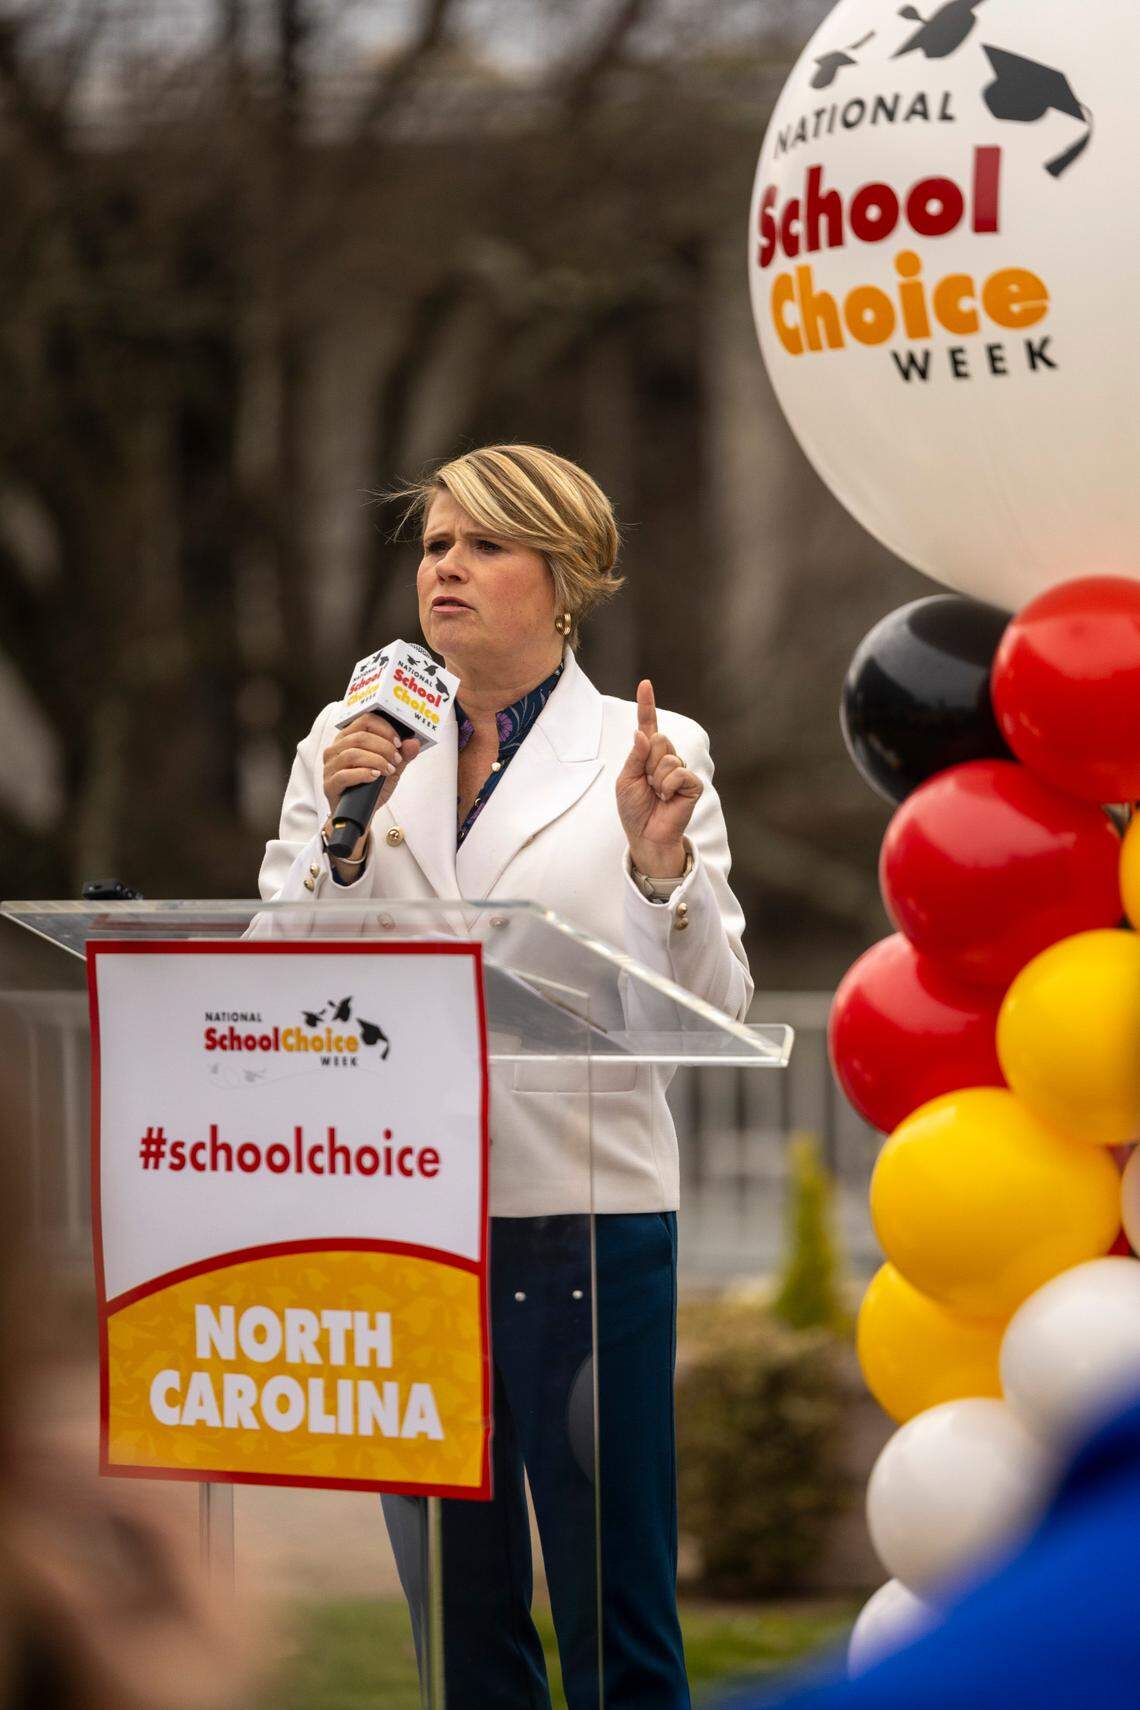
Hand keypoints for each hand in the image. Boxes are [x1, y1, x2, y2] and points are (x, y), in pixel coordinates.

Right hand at [322, 714, 420, 861]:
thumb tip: (413, 743)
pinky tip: (375, 776)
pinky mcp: (329, 785)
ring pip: (352, 754)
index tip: (398, 742)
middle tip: (396, 759)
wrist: (359, 814)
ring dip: (376, 760)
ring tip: (389, 770)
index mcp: (348, 738)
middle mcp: (335, 749)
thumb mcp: (391, 769)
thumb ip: (402, 756)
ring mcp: (330, 767)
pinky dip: (363, 773)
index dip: (384, 728)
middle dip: (383, 747)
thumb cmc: (371, 788)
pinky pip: (344, 775)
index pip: (364, 720)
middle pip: (359, 737)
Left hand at [615, 679, 701, 875]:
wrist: (646, 835)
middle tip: (647, 783)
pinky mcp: (691, 784)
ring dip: (656, 778)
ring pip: (668, 757)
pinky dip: (668, 786)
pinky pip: (679, 772)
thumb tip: (642, 733)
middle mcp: (665, 758)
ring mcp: (680, 769)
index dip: (647, 704)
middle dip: (648, 762)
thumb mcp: (626, 780)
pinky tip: (667, 799)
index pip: (648, 725)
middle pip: (659, 739)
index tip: (645, 684)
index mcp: (646, 754)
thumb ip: (635, 756)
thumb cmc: (634, 809)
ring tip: (656, 794)